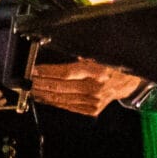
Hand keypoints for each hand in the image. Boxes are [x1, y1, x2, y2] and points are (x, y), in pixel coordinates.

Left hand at [29, 56, 144, 116]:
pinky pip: (68, 106)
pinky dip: (54, 101)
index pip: (66, 72)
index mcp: (98, 72)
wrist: (130, 81)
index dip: (48, 72)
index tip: (33, 69)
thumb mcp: (101, 52)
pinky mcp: (91, 110)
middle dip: (40, 83)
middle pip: (60, 87)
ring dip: (44, 94)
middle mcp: (95, 89)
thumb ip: (82, 54)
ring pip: (61, 98)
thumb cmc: (114, 63)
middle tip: (26, 80)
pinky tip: (43, 97)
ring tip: (30, 89)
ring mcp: (93, 102)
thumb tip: (57, 48)